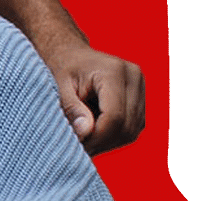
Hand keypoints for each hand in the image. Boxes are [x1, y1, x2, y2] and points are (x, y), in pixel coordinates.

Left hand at [45, 40, 144, 155]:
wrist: (73, 55)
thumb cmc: (64, 68)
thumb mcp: (60, 86)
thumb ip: (72, 108)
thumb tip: (85, 132)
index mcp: (114, 71)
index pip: (114, 116)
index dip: (97, 136)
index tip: (77, 143)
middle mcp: (134, 78)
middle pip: (126, 126)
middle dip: (102, 142)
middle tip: (79, 146)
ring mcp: (141, 88)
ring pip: (132, 131)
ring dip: (108, 142)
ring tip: (85, 138)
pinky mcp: (141, 99)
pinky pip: (133, 128)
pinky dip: (114, 136)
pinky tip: (95, 131)